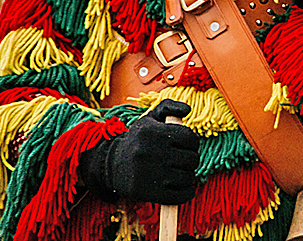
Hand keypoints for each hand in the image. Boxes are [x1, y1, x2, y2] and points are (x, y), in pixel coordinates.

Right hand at [79, 99, 199, 204]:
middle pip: (192, 159)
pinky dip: (186, 193)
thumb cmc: (138, 139)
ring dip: (188, 176)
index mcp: (151, 132)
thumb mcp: (150, 118)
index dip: (192, 142)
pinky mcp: (145, 193)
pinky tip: (181, 187)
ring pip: (188, 177)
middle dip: (191, 160)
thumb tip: (187, 110)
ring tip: (178, 172)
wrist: (110, 164)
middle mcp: (148, 152)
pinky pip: (180, 195)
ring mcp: (147, 174)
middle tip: (182, 160)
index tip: (185, 145)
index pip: (191, 138)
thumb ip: (169, 106)